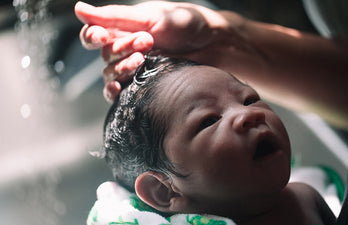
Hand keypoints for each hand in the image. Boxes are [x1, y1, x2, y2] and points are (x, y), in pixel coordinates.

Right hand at [74, 1, 226, 101]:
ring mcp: (136, 68)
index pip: (94, 35)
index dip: (93, 37)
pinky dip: (115, 92)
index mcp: (125, 28)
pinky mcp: (145, 85)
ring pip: (111, 74)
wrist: (215, 45)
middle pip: (105, 56)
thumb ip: (115, 16)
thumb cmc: (186, 24)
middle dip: (121, 49)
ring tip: (143, 60)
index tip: (101, 37)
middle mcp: (127, 48)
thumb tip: (78, 8)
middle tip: (146, 42)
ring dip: (122, 68)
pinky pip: (121, 92)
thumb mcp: (150, 16)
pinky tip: (119, 89)